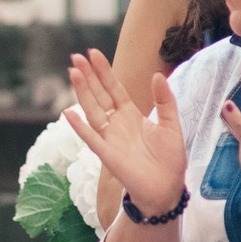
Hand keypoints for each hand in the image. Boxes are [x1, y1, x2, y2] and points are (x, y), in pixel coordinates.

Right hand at [64, 49, 186, 216]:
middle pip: (99, 95)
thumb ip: (164, 100)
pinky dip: (79, 126)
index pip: (114, 88)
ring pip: (92, 110)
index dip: (104, 71)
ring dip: (82, 92)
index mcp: (131, 115)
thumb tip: (157, 75)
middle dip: (88, 76)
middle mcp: (116, 124)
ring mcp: (110, 138)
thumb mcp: (172, 124)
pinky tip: (68, 113)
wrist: (167, 188)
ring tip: (72, 72)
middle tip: (76, 56)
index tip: (93, 53)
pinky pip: (91, 138)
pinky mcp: (107, 154)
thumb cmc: (169, 159)